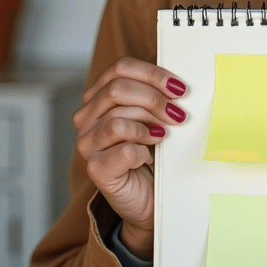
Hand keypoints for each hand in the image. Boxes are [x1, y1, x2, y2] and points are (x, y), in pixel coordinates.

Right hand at [73, 57, 187, 257]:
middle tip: (179, 114)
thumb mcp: (157, 117)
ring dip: (150, 125)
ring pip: (117, 119)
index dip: (152, 73)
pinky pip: (122, 149)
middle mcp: (87, 118)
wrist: (151, 197)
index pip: (120, 69)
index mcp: (100, 98)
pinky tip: (150, 156)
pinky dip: (143, 150)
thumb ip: (159, 96)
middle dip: (154, 99)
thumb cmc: (155, 153)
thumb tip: (180, 82)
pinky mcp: (96, 169)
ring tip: (164, 136)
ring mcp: (87, 144)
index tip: (179, 87)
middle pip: (117, 90)